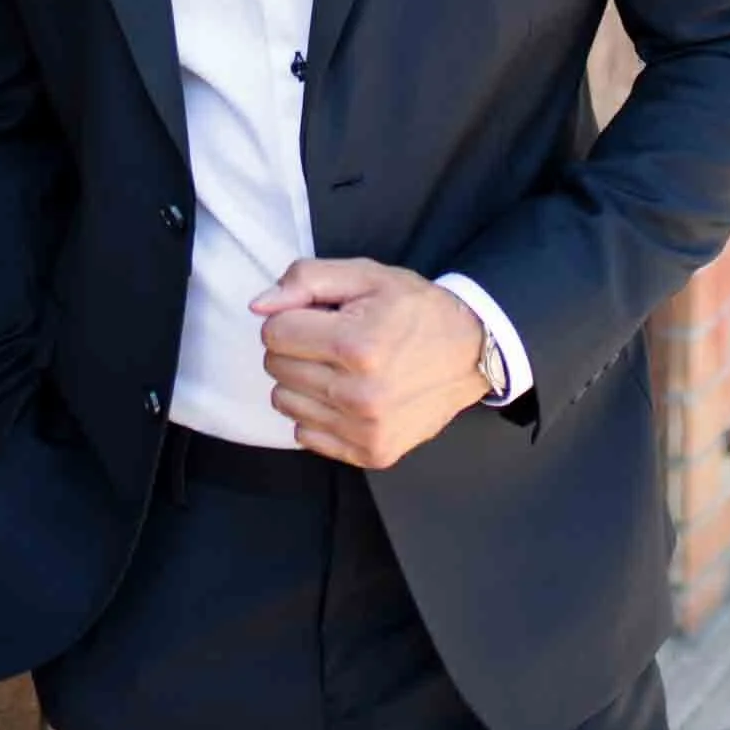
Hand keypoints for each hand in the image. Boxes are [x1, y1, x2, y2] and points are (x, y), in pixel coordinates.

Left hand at [249, 257, 489, 468]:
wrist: (471, 352)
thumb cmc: (416, 309)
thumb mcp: (366, 276)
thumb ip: (306, 280)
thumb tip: (258, 306)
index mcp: (357, 346)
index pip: (274, 334)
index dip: (291, 317)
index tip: (318, 316)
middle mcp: (360, 395)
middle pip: (276, 368)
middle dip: (296, 347)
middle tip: (332, 339)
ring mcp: (366, 430)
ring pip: (285, 403)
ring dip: (303, 380)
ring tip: (339, 366)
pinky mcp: (372, 453)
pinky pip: (306, 435)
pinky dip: (318, 413)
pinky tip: (346, 394)